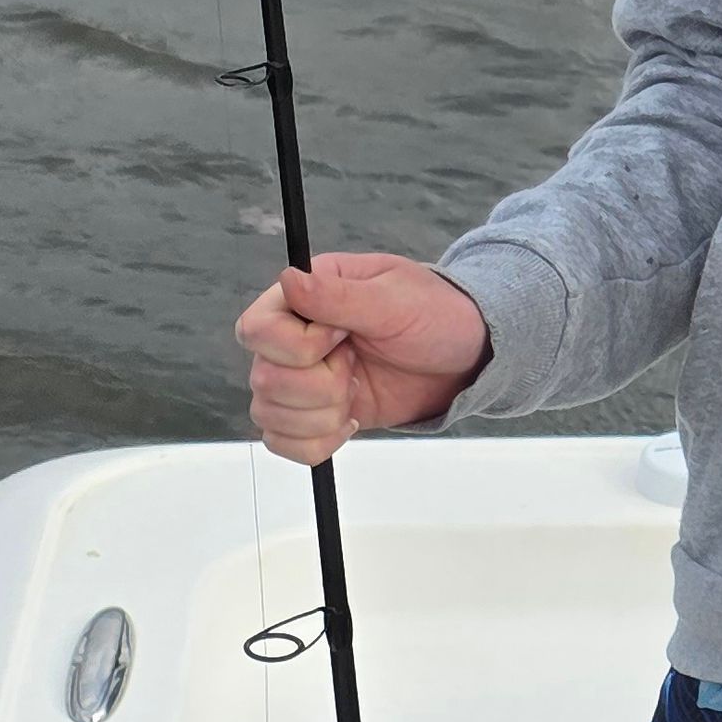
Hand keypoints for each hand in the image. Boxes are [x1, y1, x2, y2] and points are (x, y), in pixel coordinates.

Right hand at [235, 252, 489, 464]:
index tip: (344, 337)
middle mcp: (292, 337)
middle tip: (358, 365)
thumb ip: (338, 296)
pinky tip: (349, 421)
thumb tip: (288, 279)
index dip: (299, 346)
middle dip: (322, 385)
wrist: (464, 357)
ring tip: (358, 389)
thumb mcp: (396, 300)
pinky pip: (282, 442)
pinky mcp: (313, 412)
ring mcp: (300, 378)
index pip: (256, 330)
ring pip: (268, 414)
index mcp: (306, 296)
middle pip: (264, 379)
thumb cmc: (436, 316)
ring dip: (322, 415)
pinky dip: (316, 443)